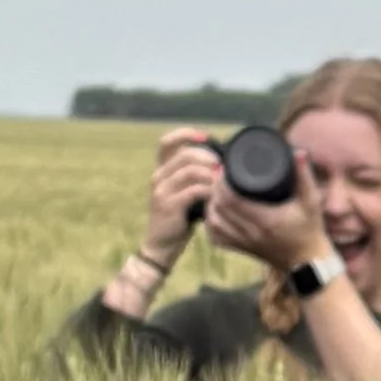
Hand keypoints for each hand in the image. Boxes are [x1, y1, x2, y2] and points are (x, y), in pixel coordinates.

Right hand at [142, 130, 222, 262]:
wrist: (161, 246)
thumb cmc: (179, 219)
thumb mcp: (184, 194)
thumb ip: (195, 178)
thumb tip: (222, 164)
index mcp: (162, 171)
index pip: (166, 143)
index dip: (185, 134)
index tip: (205, 136)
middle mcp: (158, 177)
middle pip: (185, 154)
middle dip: (208, 157)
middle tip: (223, 166)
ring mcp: (161, 190)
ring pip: (190, 171)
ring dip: (210, 174)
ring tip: (222, 182)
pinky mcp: (168, 205)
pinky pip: (193, 190)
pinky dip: (209, 191)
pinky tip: (216, 196)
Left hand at [203, 150, 324, 273]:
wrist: (308, 260)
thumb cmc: (310, 228)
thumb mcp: (311, 201)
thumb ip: (304, 177)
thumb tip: (299, 153)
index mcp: (265, 220)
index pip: (231, 199)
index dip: (222, 182)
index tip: (224, 168)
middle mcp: (251, 233)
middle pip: (219, 208)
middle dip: (214, 188)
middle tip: (218, 174)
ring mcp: (244, 243)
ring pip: (213, 223)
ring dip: (210, 205)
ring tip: (216, 190)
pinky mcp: (241, 249)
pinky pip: (216, 238)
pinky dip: (211, 224)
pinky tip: (215, 212)